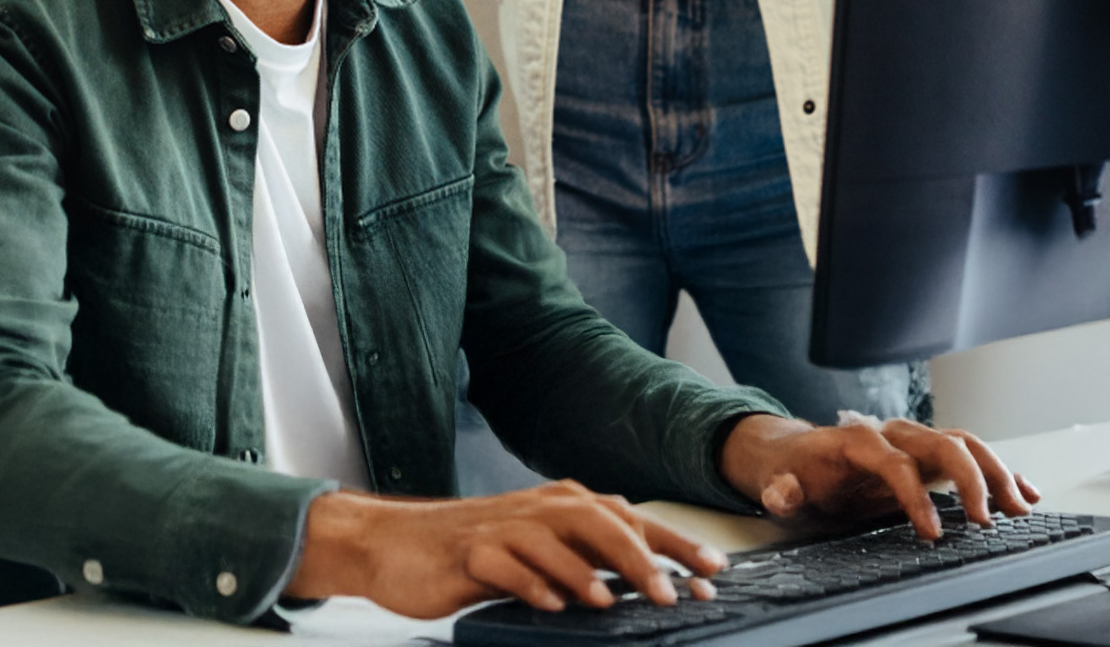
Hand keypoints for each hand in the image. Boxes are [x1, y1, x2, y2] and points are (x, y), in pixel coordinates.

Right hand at [287, 481, 728, 618]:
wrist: (397, 543)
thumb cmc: (472, 552)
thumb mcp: (534, 554)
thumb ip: (581, 562)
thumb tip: (639, 587)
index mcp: (559, 507)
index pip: (627, 519)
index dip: (672, 543)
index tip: (712, 571)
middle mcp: (539, 508)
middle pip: (601, 519)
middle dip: (644, 555)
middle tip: (677, 591)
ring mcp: (503, 526)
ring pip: (559, 536)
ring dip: (592, 569)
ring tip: (619, 601)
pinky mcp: (470, 551)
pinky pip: (507, 564)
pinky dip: (534, 582)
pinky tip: (554, 603)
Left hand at [719, 415, 1040, 540]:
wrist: (801, 454)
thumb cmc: (799, 470)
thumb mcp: (783, 483)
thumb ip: (783, 490)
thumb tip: (782, 495)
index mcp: (859, 441)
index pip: (896, 461)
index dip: (914, 496)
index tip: (931, 534)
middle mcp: (893, 434)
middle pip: (942, 442)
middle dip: (970, 478)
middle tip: (987, 520)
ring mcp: (914, 442)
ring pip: (964, 443)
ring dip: (996, 472)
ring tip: (1019, 508)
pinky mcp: (929, 457)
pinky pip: (971, 455)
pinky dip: (1000, 471)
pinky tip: (1026, 493)